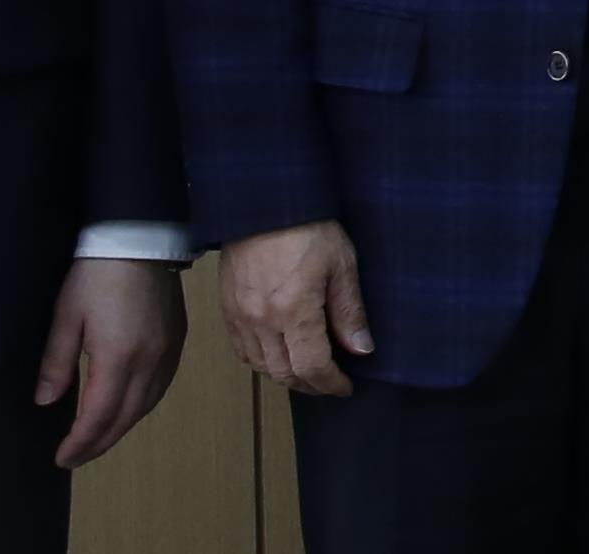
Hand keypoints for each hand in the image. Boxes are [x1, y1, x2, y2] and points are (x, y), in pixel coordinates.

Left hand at [36, 258, 185, 464]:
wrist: (139, 238)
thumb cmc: (95, 274)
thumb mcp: (65, 316)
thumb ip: (57, 362)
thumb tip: (46, 401)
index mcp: (119, 358)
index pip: (99, 416)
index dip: (80, 442)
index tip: (61, 458)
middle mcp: (149, 362)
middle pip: (126, 418)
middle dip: (99, 443)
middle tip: (75, 458)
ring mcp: (168, 353)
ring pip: (146, 406)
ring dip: (121, 428)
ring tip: (98, 439)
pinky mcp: (177, 341)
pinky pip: (160, 388)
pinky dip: (141, 407)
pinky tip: (127, 408)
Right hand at [218, 221, 369, 397]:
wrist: (265, 203)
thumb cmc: (308, 228)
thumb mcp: (341, 265)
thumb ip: (349, 311)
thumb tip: (361, 349)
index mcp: (293, 311)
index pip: (311, 367)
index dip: (331, 384)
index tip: (346, 386)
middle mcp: (262, 321)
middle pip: (284, 374)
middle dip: (311, 386)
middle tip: (330, 383)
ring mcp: (240, 317)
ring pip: (261, 367)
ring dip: (286, 376)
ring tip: (308, 371)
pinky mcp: (227, 309)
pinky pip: (242, 351)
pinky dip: (261, 362)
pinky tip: (278, 355)